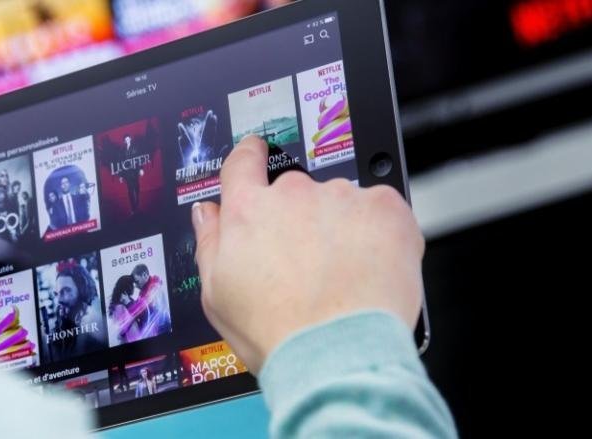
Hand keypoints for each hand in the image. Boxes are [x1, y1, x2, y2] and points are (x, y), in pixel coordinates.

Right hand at [191, 136, 424, 373]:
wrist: (336, 354)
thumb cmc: (278, 334)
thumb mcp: (217, 296)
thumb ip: (209, 243)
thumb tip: (206, 214)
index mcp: (247, 212)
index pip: (242, 163)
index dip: (249, 156)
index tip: (255, 154)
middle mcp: (293, 195)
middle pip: (296, 190)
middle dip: (302, 217)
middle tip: (309, 262)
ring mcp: (341, 197)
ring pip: (341, 202)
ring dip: (343, 227)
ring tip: (344, 275)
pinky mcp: (385, 208)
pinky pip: (381, 209)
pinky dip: (380, 233)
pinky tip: (371, 268)